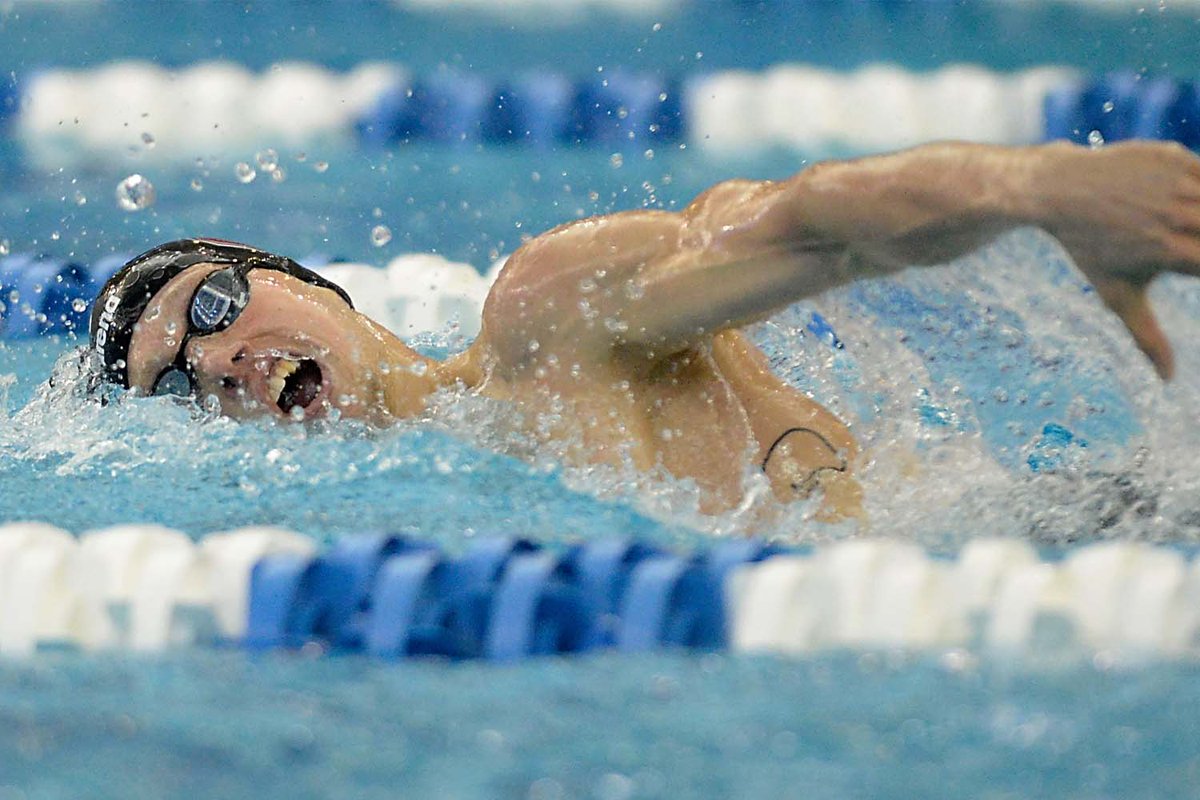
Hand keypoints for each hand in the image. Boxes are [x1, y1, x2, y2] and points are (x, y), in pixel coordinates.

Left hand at [1031, 140, 1199, 378]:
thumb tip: (1167, 379)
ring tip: (1185, 233)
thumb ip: (1146, 336)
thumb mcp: (1116, 294)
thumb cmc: (1088, 248)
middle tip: (1188, 250)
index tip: (1196, 271)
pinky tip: (1188, 206)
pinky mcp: (1172, 155)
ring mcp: (1174, 180)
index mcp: (1170, 251)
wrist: (1055, 191)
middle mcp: (1176, 213)